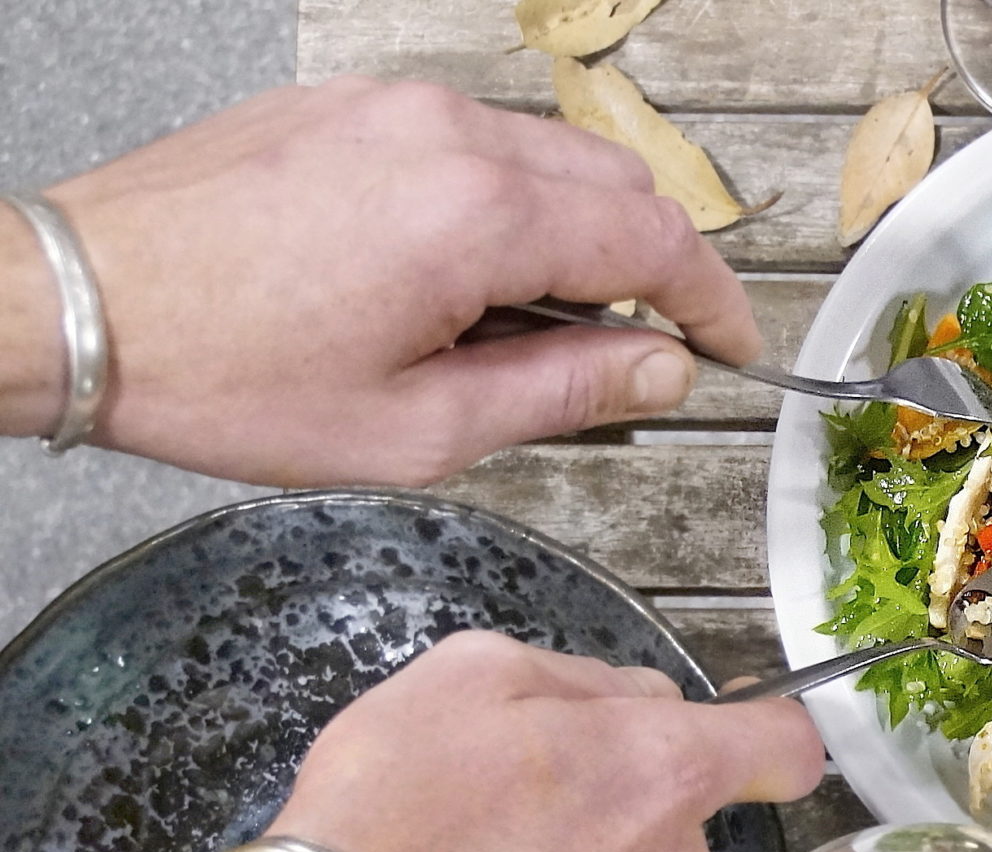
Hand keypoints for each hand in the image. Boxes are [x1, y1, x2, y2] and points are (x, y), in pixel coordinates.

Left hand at [0, 77, 758, 484]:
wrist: (80, 305)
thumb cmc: (225, 374)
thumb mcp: (420, 428)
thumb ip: (562, 391)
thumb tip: (659, 369)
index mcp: (475, 217)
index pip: (655, 243)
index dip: (713, 303)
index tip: (733, 348)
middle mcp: (444, 136)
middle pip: (618, 183)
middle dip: (660, 264)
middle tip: (658, 346)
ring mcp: (391, 107)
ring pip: (551, 154)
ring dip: (586, 230)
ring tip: (553, 324)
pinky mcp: (347, 105)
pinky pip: (473, 139)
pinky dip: (513, 199)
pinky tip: (477, 276)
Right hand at [262, 630, 822, 851]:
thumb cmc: (398, 801)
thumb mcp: (472, 673)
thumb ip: (581, 677)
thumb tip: (638, 702)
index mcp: (663, 776)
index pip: (785, 750)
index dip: (765, 732)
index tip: (735, 730)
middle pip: (679, 826)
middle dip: (619, 805)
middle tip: (516, 800)